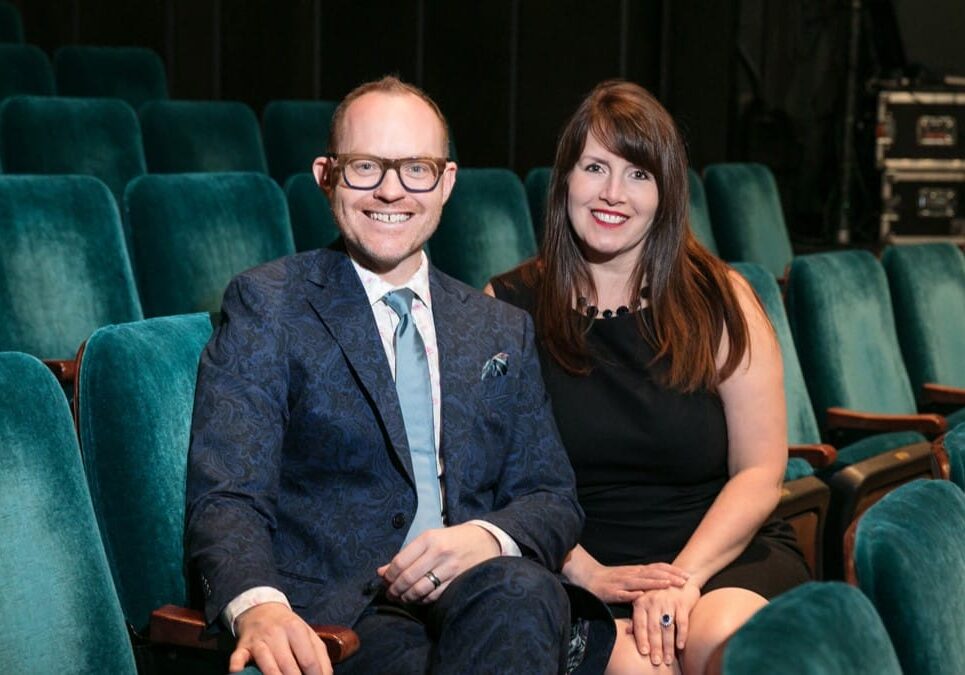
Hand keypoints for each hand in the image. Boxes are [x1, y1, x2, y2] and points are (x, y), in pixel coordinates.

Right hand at [229, 602, 332, 674]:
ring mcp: (258, 640)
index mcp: (296, 629)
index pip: (308, 659)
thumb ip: (320, 656)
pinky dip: (237, 667)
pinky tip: (239, 673)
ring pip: (266, 663)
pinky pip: (238, 658)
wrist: (261, 609)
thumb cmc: (289, 628)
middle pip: (288, 665)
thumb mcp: (308, 635)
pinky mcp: (242, 647)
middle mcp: (276, 633)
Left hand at [377, 523, 500, 603]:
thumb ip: (406, 555)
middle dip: (395, 589)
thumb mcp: (429, 539)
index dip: (389, 575)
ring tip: (403, 597)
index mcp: (428, 539)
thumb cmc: (452, 539)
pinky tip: (418, 598)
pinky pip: (434, 596)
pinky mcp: (458, 580)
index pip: (400, 561)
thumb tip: (381, 572)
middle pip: (408, 577)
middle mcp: (439, 552)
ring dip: (407, 597)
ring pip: (420, 589)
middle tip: (391, 593)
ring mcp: (450, 568)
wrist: (486, 540)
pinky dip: (422, 600)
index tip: (385, 580)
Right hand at [582, 562, 689, 603]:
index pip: (658, 568)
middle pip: (653, 573)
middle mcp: (632, 574)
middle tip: (684, 581)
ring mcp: (622, 583)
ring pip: (640, 582)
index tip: (687, 575)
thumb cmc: (613, 579)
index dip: (673, 571)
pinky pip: (622, 593)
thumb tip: (666, 582)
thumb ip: (646, 578)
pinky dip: (632, 594)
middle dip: (669, 577)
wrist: (590, 578)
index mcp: (637, 571)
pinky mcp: (612, 592)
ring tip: (667, 585)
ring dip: (654, 583)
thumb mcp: (631, 576)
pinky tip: (641, 596)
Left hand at [629, 582, 699, 666]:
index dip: (641, 639)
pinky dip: (681, 635)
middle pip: (653, 628)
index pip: (640, 624)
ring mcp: (668, 602)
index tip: (643, 653)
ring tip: (668, 659)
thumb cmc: (660, 593)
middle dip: (655, 647)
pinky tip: (680, 646)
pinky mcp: (682, 603)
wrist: (680, 576)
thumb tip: (627, 632)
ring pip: (667, 628)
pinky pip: (681, 622)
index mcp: (641, 601)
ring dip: (667, 646)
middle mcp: (653, 601)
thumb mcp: (645, 601)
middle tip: (656, 661)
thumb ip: (637, 617)